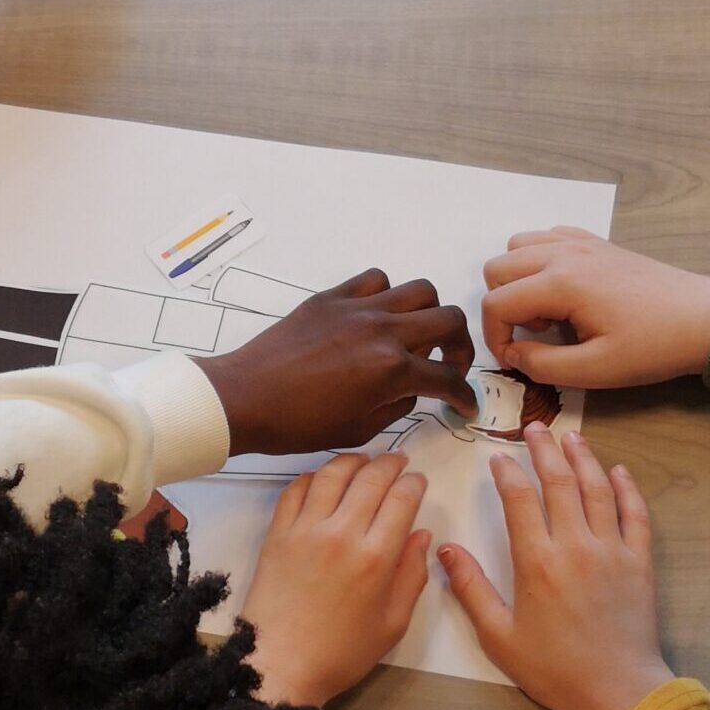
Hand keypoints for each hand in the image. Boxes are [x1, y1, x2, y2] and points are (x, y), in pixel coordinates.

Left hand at [197, 268, 475, 455]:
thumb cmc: (296, 424)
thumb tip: (412, 390)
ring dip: (428, 314)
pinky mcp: (332, 297)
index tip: (464, 404)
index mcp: (392, 370)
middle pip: (449, 320)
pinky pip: (375, 280)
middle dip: (460, 347)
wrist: (245, 399)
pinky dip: (387, 295)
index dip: (464, 396)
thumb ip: (397, 405)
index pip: (448, 378)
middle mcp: (382, 331)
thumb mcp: (358, 429)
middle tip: (448, 365)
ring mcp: (358, 308)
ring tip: (414, 336)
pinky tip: (377, 317)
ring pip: (420, 290)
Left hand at [241, 453, 432, 706]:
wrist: (279, 666)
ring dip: (352, 461)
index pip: (402, 499)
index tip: (418, 480)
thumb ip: (412, 575)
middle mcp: (341, 533)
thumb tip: (422, 535)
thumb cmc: (340, 652)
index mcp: (376, 557)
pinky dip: (313, 476)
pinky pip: (295, 489)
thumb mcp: (393, 623)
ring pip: (332, 474)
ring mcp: (305, 530)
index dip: (414, 483)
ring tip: (364, 461)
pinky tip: (323, 478)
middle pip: (371, 478)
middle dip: (390, 464)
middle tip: (398, 461)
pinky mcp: (277, 534)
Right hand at [439, 423, 672, 709]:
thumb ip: (471, 589)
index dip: (507, 473)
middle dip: (544, 450)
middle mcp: (575, 546)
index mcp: (537, 561)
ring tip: (571, 437)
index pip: (520, 499)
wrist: (616, 689)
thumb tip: (446, 550)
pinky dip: (627, 489)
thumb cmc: (553, 667)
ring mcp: (611, 550)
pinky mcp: (639, 562)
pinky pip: (635, 514)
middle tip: (535, 428)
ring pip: (598, 489)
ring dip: (584, 458)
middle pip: (559, 482)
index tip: (498, 458)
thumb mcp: (498, 635)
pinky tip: (618, 471)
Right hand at [481, 226, 709, 388]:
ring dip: (518, 280)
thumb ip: (543, 365)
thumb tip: (513, 354)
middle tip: (536, 335)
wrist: (702, 319)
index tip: (517, 359)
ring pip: (517, 247)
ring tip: (547, 310)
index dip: (495, 337)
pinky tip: (562, 289)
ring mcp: (579, 241)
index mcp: (560, 283)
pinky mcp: (595, 241)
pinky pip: (546, 237)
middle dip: (503, 306)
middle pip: (497, 269)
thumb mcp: (595, 370)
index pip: (496, 304)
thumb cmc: (652, 347)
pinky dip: (539, 260)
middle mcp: (563, 253)